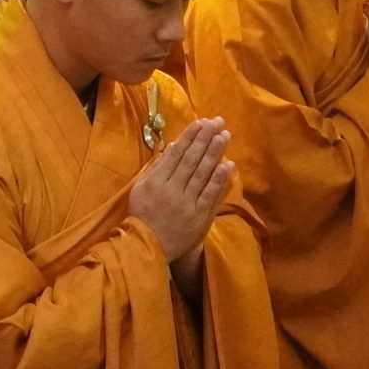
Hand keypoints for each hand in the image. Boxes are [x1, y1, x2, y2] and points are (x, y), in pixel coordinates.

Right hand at [128, 116, 232, 269]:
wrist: (148, 246)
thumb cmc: (142, 215)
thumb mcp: (141, 189)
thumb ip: (156, 168)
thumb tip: (172, 146)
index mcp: (155, 181)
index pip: (176, 154)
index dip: (190, 136)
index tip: (201, 122)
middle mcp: (171, 189)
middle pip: (191, 160)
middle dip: (205, 139)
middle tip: (217, 122)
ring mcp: (186, 203)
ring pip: (202, 173)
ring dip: (215, 153)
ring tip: (225, 135)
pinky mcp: (198, 216)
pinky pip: (210, 194)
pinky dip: (219, 179)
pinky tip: (228, 164)